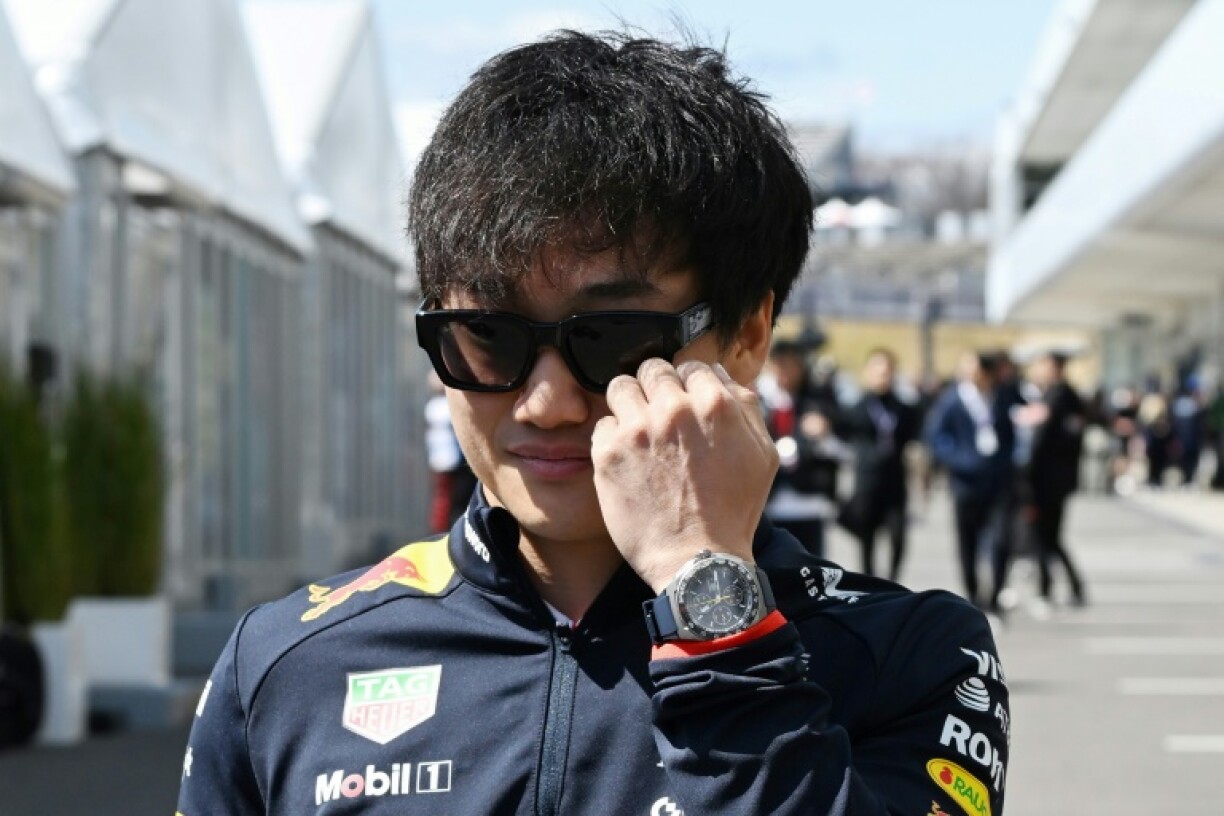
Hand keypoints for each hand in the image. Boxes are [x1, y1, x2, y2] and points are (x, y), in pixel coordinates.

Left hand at [591, 359, 777, 592]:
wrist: (698, 561)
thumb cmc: (734, 511)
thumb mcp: (763, 455)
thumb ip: (745, 407)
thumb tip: (720, 375)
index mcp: (715, 404)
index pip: (691, 365)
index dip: (688, 384)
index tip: (684, 403)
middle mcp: (674, 410)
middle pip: (652, 369)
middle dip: (656, 388)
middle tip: (658, 415)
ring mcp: (637, 430)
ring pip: (620, 387)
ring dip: (629, 404)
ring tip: (637, 431)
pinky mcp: (608, 453)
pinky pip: (602, 425)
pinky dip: (612, 438)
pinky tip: (627, 459)